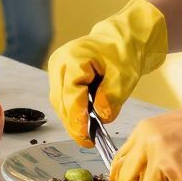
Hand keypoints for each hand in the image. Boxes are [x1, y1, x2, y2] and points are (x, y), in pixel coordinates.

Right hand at [45, 0, 168, 144]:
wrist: (121, 39)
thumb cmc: (123, 52)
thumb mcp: (124, 76)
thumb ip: (111, 98)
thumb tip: (101, 119)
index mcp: (73, 58)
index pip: (70, 96)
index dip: (77, 120)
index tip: (86, 138)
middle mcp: (59, 62)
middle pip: (60, 101)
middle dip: (73, 123)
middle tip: (87, 141)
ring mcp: (57, 68)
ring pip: (59, 102)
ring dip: (72, 118)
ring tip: (88, 132)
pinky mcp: (60, 75)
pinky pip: (62, 98)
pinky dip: (72, 110)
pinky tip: (84, 120)